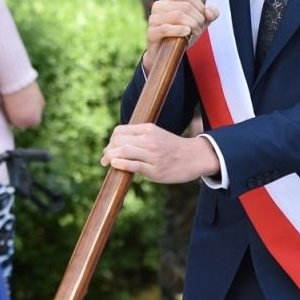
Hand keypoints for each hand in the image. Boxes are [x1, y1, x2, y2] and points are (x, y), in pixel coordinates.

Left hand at [103, 125, 219, 183]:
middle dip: (108, 150)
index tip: (110, 149)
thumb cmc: (173, 148)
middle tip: (105, 159)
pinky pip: (133, 165)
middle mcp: (149, 140)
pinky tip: (115, 165)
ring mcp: (152, 155)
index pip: (119, 131)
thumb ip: (140, 137)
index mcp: (148, 129)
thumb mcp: (157, 135)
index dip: (111, 140)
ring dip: (110, 158)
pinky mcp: (155, 170)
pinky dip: (121, 164)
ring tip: (107, 163)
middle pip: (118, 141)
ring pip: (124, 152)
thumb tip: (117, 145)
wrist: (195, 157)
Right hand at [144, 0, 217, 73]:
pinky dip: (179, 30)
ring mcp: (153, 19)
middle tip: (200, 29)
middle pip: (185, 6)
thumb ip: (208, 15)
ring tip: (195, 33)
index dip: (201, 8)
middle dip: (198, 19)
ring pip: (177, 15)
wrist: (166, 53)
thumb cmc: (182, 33)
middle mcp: (158, 5)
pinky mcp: (151, 33)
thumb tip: (212, 13)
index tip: (204, 19)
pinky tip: (187, 33)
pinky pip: (165, 28)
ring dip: (192, 25)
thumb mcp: (197, 22)